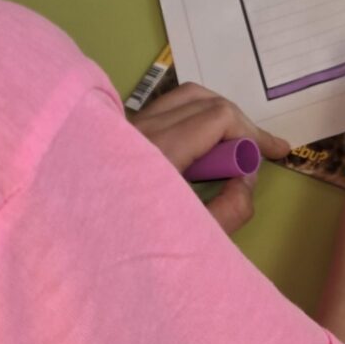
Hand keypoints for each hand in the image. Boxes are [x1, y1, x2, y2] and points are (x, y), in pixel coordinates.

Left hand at [132, 83, 291, 234]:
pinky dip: (192, 117)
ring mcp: (125, 127)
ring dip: (216, 115)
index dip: (251, 134)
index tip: (269, 159)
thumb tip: (247, 180)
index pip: (217, 116)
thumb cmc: (129, 244)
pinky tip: (200, 147)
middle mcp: (139, 129)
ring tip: (236, 143)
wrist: (75, 245)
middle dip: (239, 124)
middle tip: (260, 153)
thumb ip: (230, 210)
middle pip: (204, 101)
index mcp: (157, 152)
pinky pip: (166, 109)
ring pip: (184, 98)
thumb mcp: (191, 238)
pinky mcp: (118, 132)